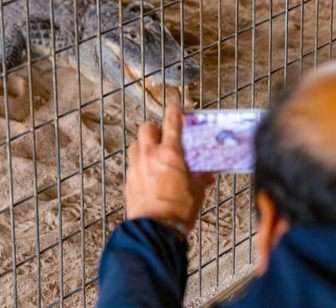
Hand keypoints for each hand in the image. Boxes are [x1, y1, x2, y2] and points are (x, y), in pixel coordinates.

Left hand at [125, 104, 214, 232]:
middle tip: (164, 136)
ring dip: (144, 145)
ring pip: (136, 145)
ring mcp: (137, 167)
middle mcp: (151, 155)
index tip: (176, 106)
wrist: (156, 229)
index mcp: (171, 153)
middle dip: (155, 129)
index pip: (172, 120)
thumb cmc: (178, 210)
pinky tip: (149, 175)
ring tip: (154, 155)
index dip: (175, 110)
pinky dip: (140, 165)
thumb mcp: (197, 191)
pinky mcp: (129, 180)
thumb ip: (200, 178)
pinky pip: (132, 165)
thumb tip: (206, 175)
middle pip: (147, 128)